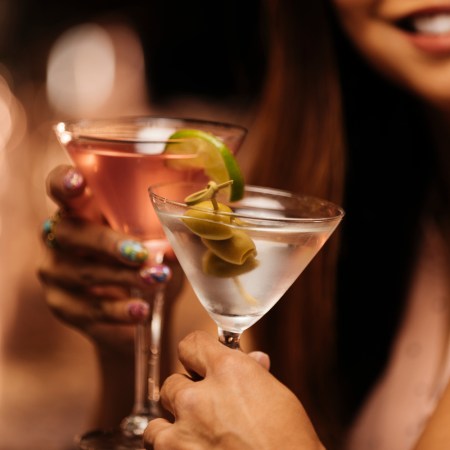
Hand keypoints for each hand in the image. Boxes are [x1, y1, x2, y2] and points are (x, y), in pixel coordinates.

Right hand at [38, 165, 182, 352]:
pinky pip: (87, 310)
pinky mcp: (62, 305)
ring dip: (123, 278)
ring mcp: (56, 272)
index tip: (78, 182)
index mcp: (81, 210)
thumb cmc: (141, 259)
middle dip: (108, 244)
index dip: (63, 182)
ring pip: (82, 273)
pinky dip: (118, 311)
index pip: (59, 188)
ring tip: (156, 281)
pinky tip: (140, 312)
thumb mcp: (153, 241)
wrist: (131, 306)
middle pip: (70, 233)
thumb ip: (162, 237)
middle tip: (142, 254)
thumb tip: (178, 243)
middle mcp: (60, 237)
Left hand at [144, 331, 325, 449]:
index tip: (198, 360)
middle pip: (173, 379)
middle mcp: (200, 395)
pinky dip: (168, 444)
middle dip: (189, 391)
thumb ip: (255, 375)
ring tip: (195, 432)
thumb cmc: (289, 441)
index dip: (196, 352)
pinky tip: (189, 448)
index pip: (193, 343)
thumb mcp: (277, 397)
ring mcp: (183, 429)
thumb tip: (254, 360)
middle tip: (207, 407)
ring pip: (160, 410)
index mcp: (229, 371)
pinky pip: (154, 439)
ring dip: (175, 419)